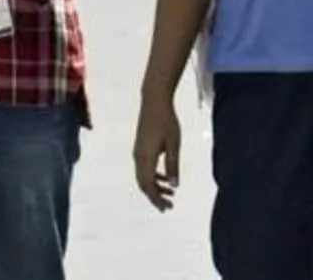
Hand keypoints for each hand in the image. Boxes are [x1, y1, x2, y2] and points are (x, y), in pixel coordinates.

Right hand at [133, 94, 181, 211]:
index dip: (157, 199)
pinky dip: (153, 176)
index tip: (166, 208)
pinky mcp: (140, 148)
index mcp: (146, 158)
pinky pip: (144, 168)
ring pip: (143, 177)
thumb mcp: (174, 144)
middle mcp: (138, 158)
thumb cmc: (167, 122)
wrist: (154, 102)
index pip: (149, 185)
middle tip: (169, 205)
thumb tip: (175, 185)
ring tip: (171, 192)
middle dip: (155, 196)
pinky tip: (165, 177)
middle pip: (143, 184)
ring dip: (155, 187)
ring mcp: (138, 152)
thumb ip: (173, 165)